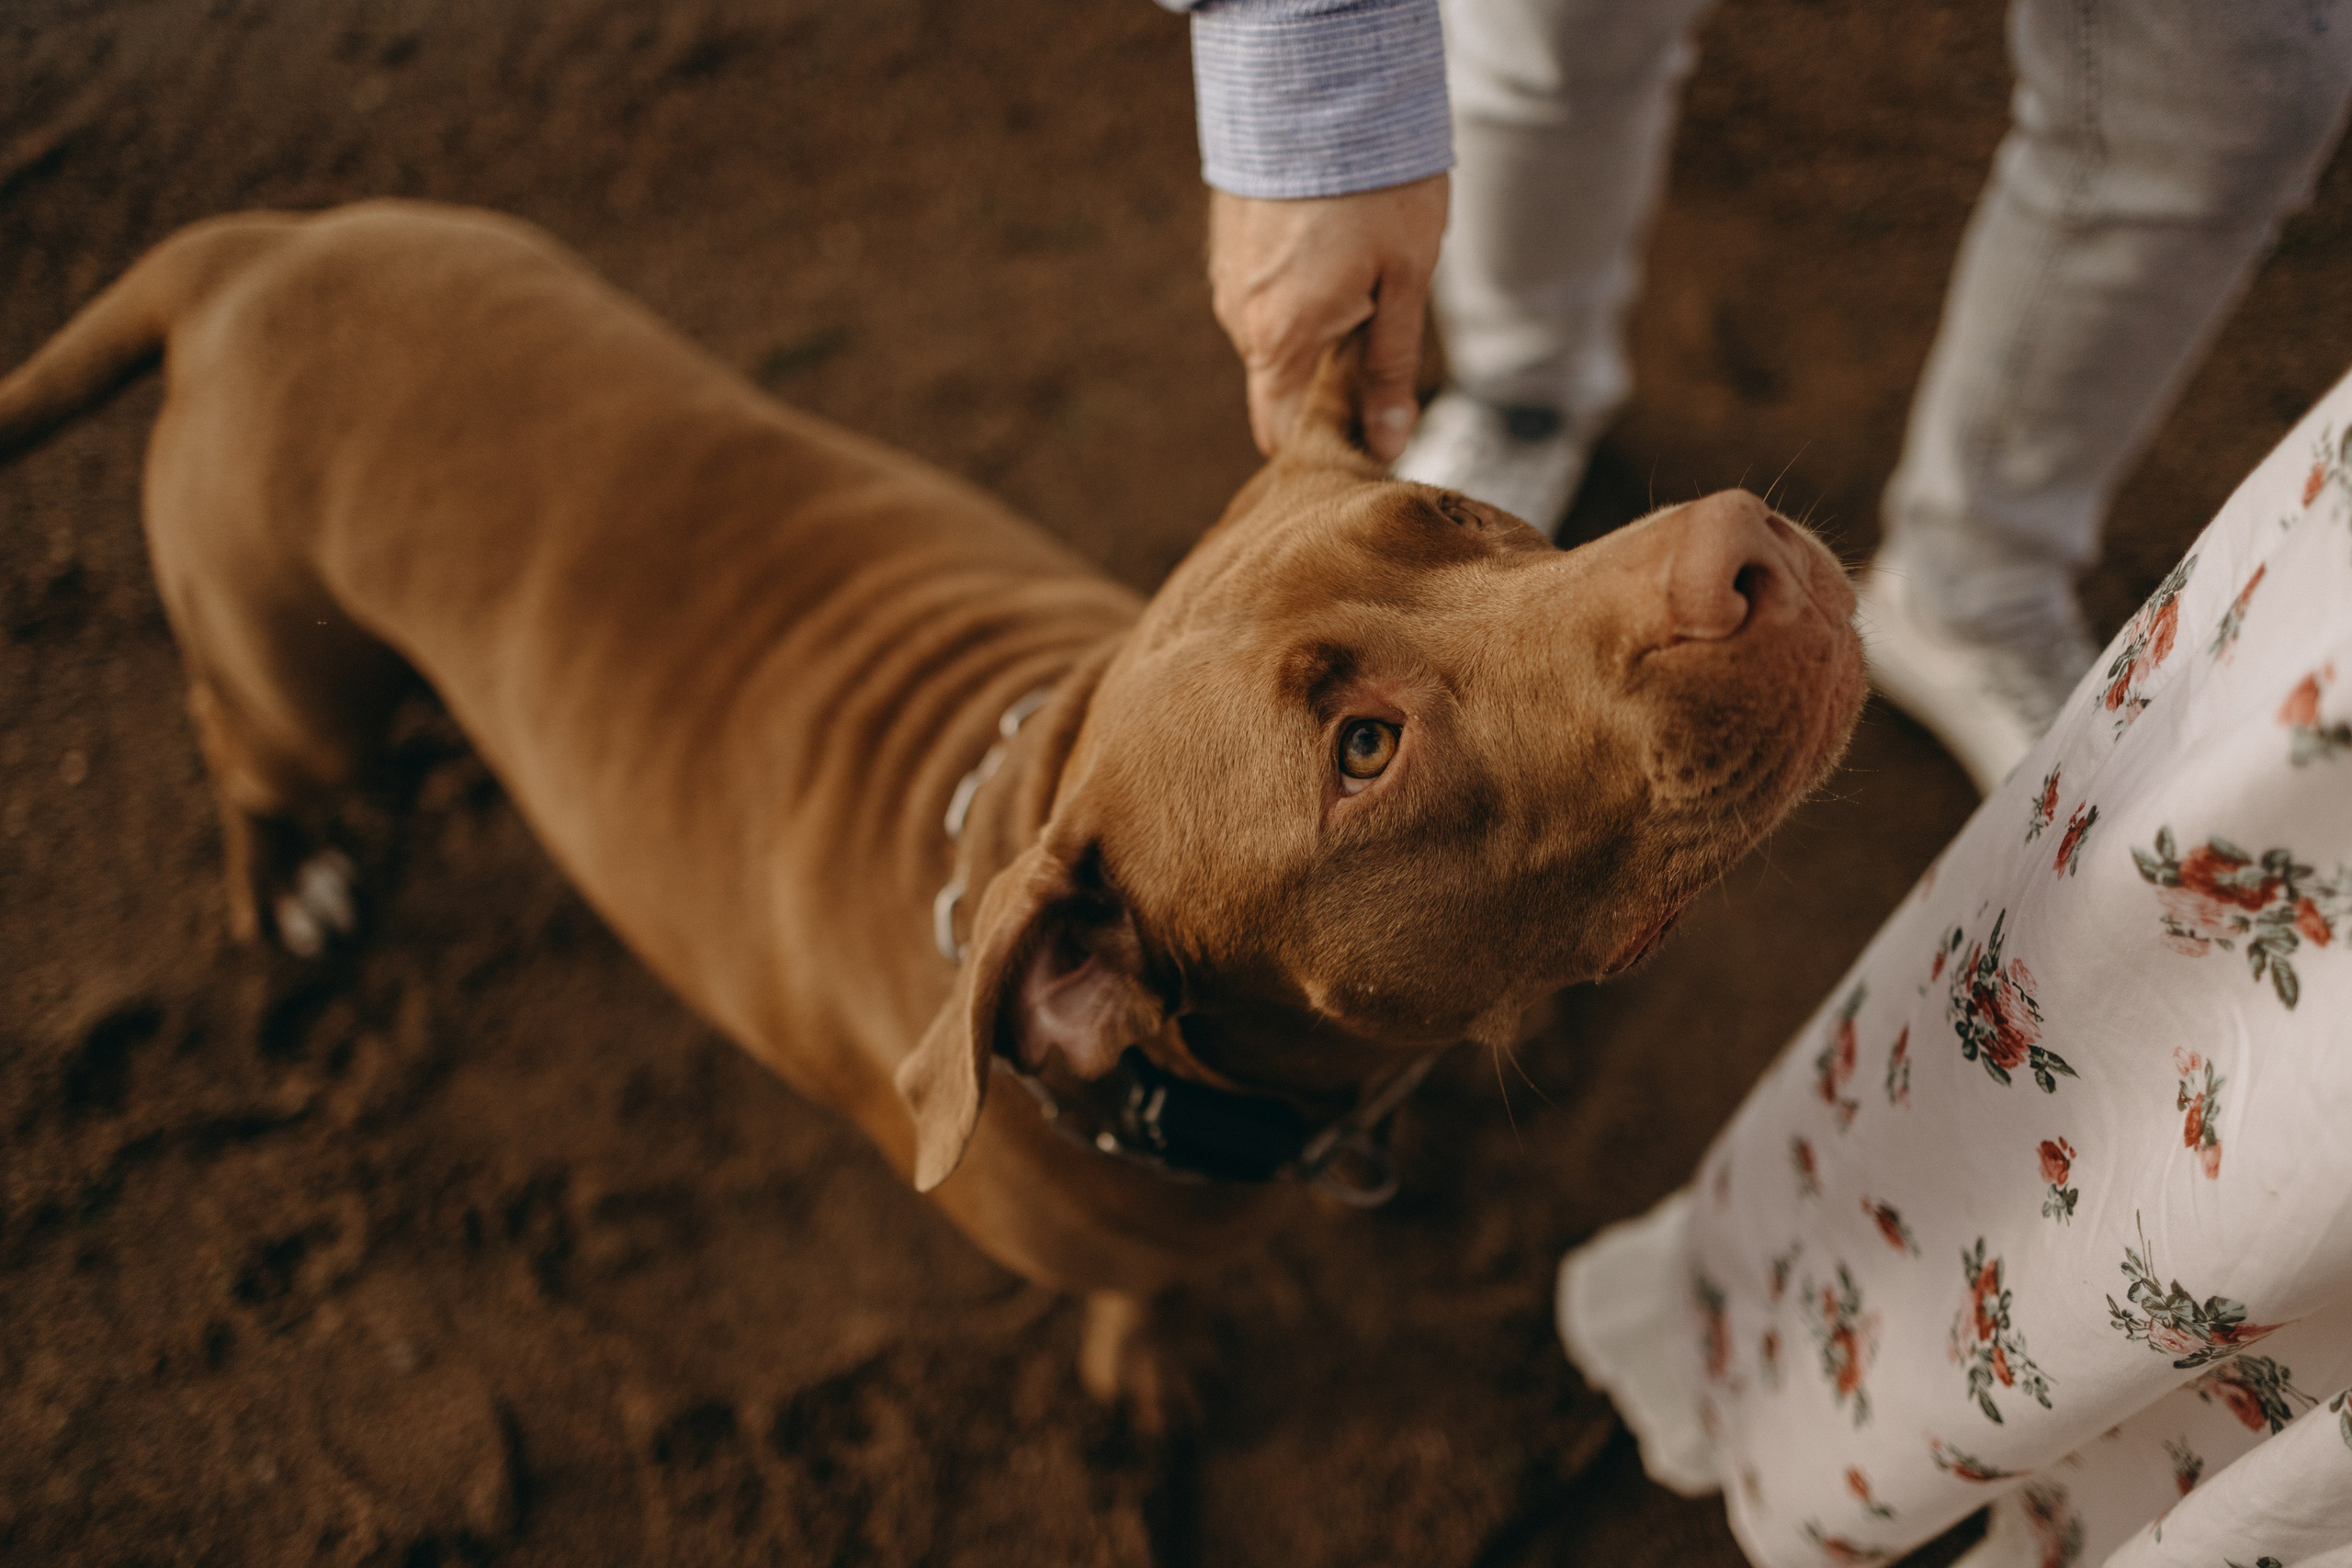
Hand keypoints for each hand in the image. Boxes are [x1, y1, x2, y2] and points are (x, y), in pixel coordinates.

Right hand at [1207, 173, 1446, 463]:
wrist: (1317, 87)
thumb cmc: (1374, 186)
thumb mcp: (1404, 283)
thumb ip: (1389, 371)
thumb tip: (1388, 442)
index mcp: (1282, 341)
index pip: (1283, 434)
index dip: (1325, 445)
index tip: (1370, 433)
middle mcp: (1241, 320)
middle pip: (1282, 386)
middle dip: (1327, 382)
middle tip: (1381, 334)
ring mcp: (1228, 281)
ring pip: (1274, 338)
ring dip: (1314, 330)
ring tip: (1362, 276)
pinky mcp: (1228, 247)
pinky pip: (1262, 296)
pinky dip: (1295, 292)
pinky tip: (1332, 249)